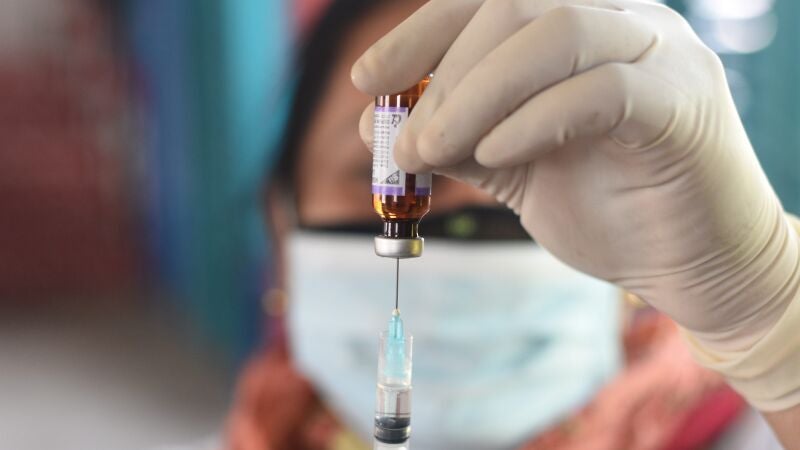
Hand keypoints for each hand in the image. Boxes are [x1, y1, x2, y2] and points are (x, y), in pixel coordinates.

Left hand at [352, 0, 799, 352]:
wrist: (689, 263)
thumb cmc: (604, 207)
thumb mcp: (509, 166)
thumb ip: (452, 138)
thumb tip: (373, 125)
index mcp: (579, 27)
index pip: (489, 0)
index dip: (421, 32)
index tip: (368, 81)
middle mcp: (622, 22)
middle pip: (516, 6)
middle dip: (445, 74)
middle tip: (404, 139)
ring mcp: (660, 54)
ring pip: (556, 32)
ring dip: (477, 93)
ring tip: (433, 150)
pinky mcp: (681, 103)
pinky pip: (601, 89)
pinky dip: (533, 119)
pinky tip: (494, 153)